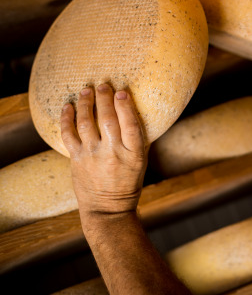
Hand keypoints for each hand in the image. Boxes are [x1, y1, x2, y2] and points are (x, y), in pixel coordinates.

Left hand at [61, 83, 146, 216]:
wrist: (107, 209)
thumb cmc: (128, 183)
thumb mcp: (141, 162)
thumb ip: (138, 140)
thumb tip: (133, 113)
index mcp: (133, 154)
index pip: (130, 124)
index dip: (125, 106)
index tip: (122, 92)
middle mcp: (112, 153)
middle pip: (107, 119)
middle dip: (105, 99)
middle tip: (104, 85)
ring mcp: (92, 156)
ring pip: (86, 123)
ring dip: (86, 103)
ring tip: (87, 91)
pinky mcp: (77, 159)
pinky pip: (68, 134)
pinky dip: (66, 118)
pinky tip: (68, 106)